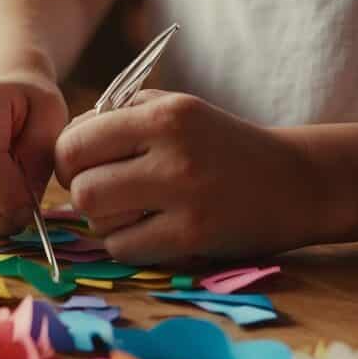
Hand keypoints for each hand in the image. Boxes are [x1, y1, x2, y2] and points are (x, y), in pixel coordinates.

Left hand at [54, 90, 322, 263]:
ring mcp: (185, 198)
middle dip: (82, 193)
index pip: (75, 142)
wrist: (294, 181)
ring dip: (105, 220)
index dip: (66, 159)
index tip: (81, 165)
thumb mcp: (174, 109)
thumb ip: (117, 119)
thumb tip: (62, 146)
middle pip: (81, 188)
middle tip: (103, 192)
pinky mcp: (194, 237)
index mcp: (164, 114)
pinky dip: (126, 243)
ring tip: (133, 209)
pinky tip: (151, 229)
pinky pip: (123, 249)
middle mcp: (174, 153)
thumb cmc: (218, 143)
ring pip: (98, 220)